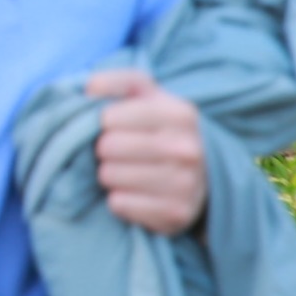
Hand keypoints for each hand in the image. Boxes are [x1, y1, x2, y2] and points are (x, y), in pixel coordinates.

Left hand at [89, 70, 208, 233]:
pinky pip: (118, 203)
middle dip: (104, 149)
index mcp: (180, 114)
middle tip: (118, 152)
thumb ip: (117, 81)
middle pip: (106, 147)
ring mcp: (185, 184)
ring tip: (127, 170)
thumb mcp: (147, 95)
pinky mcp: (175, 213)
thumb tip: (91, 87)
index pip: (108, 117)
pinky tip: (135, 192)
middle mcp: (188, 149)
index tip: (114, 126)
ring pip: (109, 176)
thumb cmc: (162, 128)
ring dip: (109, 174)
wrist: (204, 174)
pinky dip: (119, 199)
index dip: (103, 122)